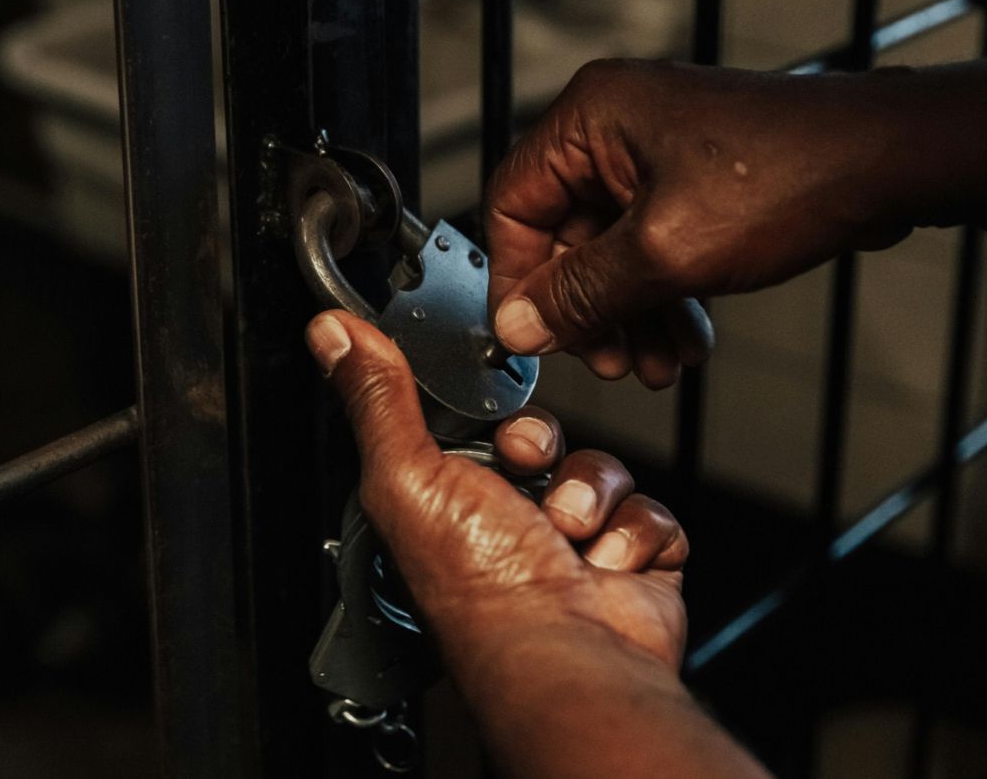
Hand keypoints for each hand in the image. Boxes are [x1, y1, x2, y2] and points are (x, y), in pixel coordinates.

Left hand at [304, 309, 688, 671]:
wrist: (563, 653)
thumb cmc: (476, 588)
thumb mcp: (406, 473)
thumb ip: (378, 397)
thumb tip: (334, 335)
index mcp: (448, 505)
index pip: (478, 432)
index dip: (494, 421)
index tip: (495, 428)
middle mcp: (508, 527)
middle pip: (546, 443)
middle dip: (545, 452)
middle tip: (530, 477)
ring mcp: (574, 547)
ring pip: (603, 472)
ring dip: (589, 496)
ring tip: (565, 535)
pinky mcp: (633, 566)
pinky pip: (653, 513)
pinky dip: (634, 535)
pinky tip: (604, 563)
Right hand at [484, 58, 910, 387]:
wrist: (890, 164)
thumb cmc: (793, 173)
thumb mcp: (665, 252)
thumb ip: (581, 294)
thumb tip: (521, 325)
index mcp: (590, 117)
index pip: (511, 206)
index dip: (517, 280)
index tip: (530, 334)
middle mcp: (614, 128)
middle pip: (563, 237)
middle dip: (587, 309)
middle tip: (604, 359)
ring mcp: (655, 154)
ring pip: (610, 252)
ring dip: (628, 315)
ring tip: (653, 363)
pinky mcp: (691, 182)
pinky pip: (651, 248)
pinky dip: (662, 297)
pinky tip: (684, 339)